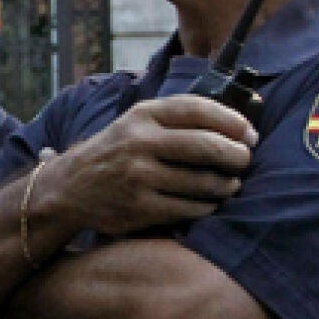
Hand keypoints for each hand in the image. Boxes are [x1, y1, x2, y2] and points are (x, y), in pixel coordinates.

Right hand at [43, 95, 255, 235]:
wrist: (69, 188)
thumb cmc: (116, 152)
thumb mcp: (136, 123)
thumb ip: (177, 118)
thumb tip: (238, 123)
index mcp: (142, 116)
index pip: (199, 110)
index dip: (232, 121)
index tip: (249, 133)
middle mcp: (140, 143)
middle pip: (209, 146)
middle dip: (237, 155)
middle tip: (244, 160)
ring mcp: (139, 177)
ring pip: (205, 182)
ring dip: (227, 185)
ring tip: (229, 184)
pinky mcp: (140, 208)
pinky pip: (191, 209)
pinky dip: (208, 207)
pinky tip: (208, 202)